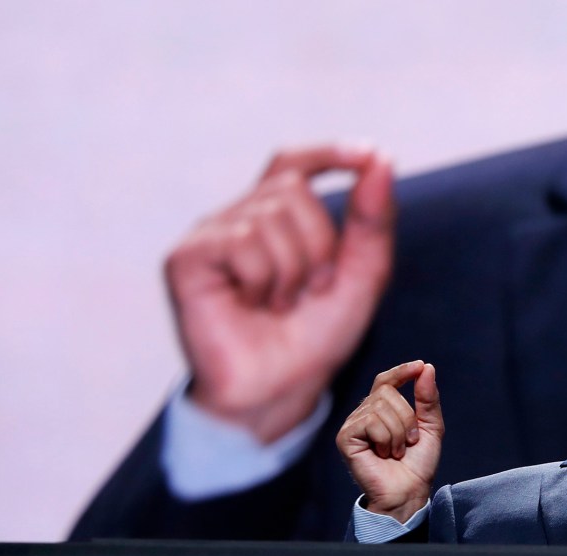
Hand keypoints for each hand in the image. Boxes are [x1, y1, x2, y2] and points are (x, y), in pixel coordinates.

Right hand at [165, 144, 393, 442]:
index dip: (328, 153)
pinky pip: (241, 242)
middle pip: (294, 189)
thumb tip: (380, 159)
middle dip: (320, 244)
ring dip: (294, 270)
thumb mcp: (361, 277)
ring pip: (270, 217)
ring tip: (279, 304)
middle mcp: (239, 218)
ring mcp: (210, 235)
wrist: (280, 390)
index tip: (366, 156)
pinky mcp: (186, 258)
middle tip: (311, 291)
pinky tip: (252, 305)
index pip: (294, 165)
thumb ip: (372, 221)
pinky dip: (263, 279)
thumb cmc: (316, 337)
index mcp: (276, 219)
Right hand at [337, 361, 443, 522]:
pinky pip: (370, 422)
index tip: (419, 366)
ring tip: (397, 451)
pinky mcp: (346, 438)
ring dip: (398, 432)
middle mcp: (364, 413)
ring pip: (380, 407)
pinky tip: (383, 454)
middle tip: (410, 442)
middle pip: (387, 392)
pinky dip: (385, 438)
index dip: (401, 371)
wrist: (408, 492)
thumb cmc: (418, 464)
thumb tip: (426, 368)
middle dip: (407, 417)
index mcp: (382, 409)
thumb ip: (428, 398)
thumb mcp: (431, 427)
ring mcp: (353, 424)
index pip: (386, 380)